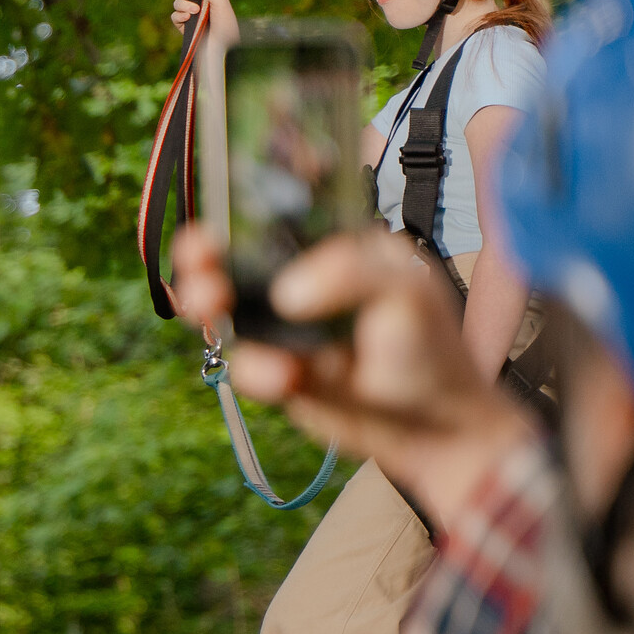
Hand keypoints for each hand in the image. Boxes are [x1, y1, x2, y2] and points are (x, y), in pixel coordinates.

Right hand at [170, 222, 534, 527]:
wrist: (435, 434)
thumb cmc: (433, 354)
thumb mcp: (406, 294)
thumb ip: (349, 274)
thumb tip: (284, 293)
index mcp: (339, 245)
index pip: (282, 209)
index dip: (245, 200)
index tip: (223, 199)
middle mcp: (305, 280)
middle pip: (235, 255)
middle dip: (205, 254)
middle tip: (198, 261)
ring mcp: (286, 327)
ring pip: (226, 308)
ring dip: (208, 304)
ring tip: (209, 307)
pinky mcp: (277, 369)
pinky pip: (244, 363)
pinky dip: (254, 369)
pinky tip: (283, 378)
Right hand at [171, 0, 238, 47]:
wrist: (221, 47)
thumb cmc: (226, 24)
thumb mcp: (220, 1)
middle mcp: (200, 3)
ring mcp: (190, 15)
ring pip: (177, 1)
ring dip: (185, 4)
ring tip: (195, 11)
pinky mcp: (183, 26)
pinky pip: (174, 15)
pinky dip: (179, 15)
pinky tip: (188, 18)